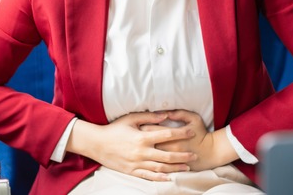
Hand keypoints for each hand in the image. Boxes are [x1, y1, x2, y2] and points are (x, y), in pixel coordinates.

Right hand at [66, 112, 197, 180]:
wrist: (96, 144)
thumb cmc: (114, 129)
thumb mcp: (130, 119)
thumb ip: (149, 117)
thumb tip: (166, 115)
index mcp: (142, 137)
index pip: (167, 134)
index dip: (182, 133)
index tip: (192, 131)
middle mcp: (142, 152)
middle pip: (168, 155)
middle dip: (183, 155)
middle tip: (195, 155)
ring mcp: (137, 163)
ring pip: (161, 168)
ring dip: (175, 168)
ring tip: (187, 167)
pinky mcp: (132, 171)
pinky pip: (148, 176)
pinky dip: (160, 178)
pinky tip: (169, 178)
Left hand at [141, 110, 237, 171]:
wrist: (211, 152)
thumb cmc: (201, 133)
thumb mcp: (193, 118)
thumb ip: (179, 113)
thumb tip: (165, 112)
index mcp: (171, 135)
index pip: (150, 129)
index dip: (142, 126)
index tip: (137, 124)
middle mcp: (168, 148)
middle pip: (147, 143)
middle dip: (138, 139)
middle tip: (133, 135)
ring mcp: (170, 160)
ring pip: (150, 157)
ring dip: (142, 151)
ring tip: (137, 147)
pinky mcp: (172, 168)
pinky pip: (156, 168)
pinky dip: (149, 164)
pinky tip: (145, 159)